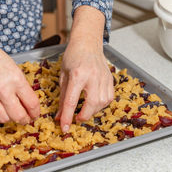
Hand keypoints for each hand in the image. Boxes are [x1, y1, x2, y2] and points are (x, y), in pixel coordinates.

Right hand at [0, 0, 39, 123]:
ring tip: (10, 112)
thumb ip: (20, 86)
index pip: (31, 103)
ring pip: (4, 118)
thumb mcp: (13, 67)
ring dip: (9, 118)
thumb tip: (28, 103)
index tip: (35, 114)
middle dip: (24, 119)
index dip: (35, 112)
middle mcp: (2, 89)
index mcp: (16, 79)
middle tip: (25, 118)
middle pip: (18, 116)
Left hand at [55, 6, 113, 132]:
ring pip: (102, 103)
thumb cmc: (73, 57)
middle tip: (77, 118)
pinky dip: (101, 104)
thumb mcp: (63, 76)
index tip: (64, 128)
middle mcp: (93, 77)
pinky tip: (94, 102)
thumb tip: (60, 116)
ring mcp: (104, 78)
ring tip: (85, 108)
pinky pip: (109, 98)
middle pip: (91, 104)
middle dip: (83, 116)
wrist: (88, 43)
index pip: (72, 101)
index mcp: (78, 75)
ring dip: (92, 111)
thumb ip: (62, 97)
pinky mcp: (111, 80)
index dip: (67, 117)